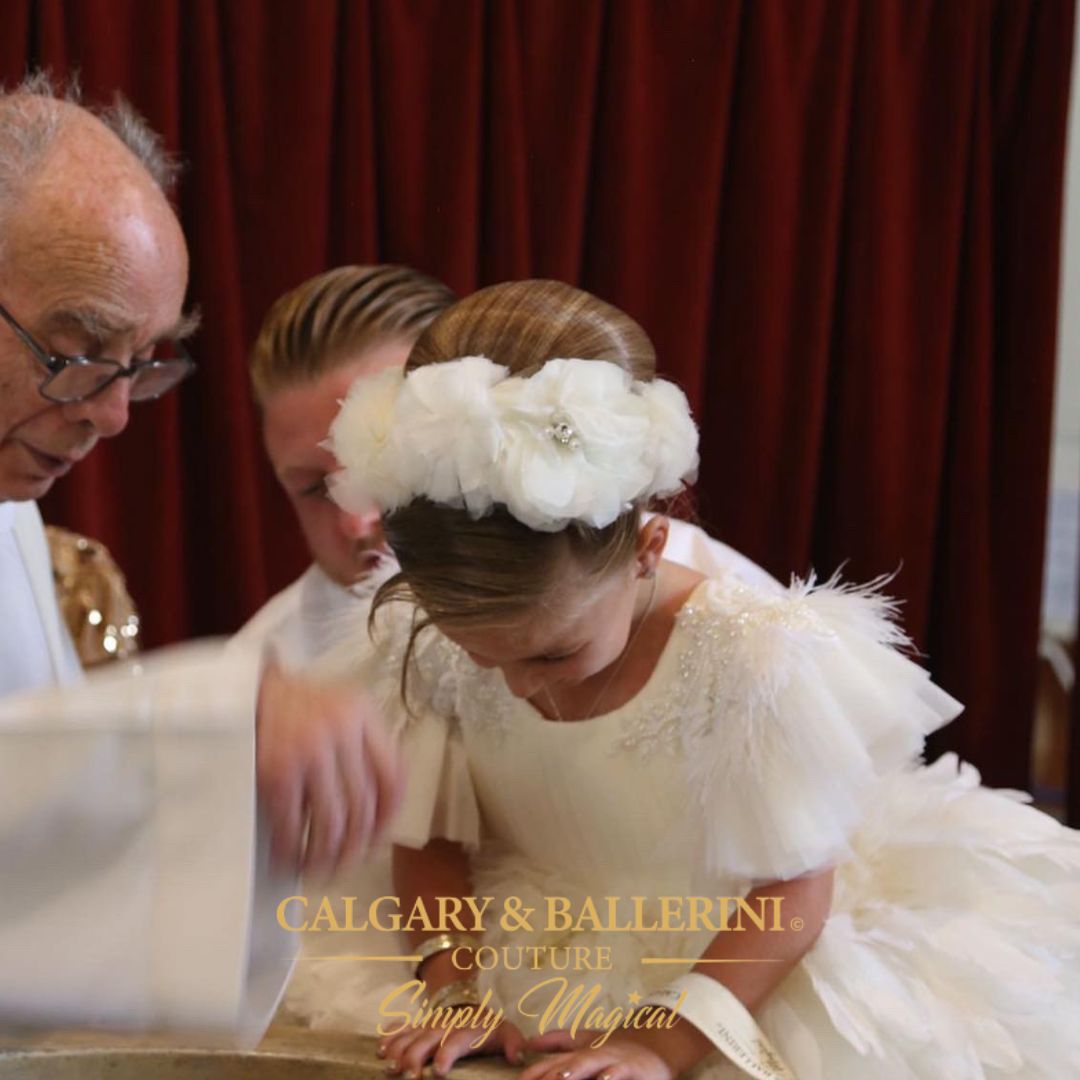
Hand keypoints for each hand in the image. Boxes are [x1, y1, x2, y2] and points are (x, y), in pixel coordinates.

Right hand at [256, 663, 403, 876]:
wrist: (242, 689)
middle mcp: (342, 729)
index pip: (393, 776)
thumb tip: (378, 813)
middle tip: (344, 867)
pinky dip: (291, 850)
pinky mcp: (276, 770)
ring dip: (326, 856)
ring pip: (332, 822)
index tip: (378, 840)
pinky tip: (288, 860)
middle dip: (354, 847)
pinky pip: (292, 824)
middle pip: (363, 806)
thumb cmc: (294, 704)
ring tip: (319, 871)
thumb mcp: (340, 708)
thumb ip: (364, 746)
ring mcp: (309, 749)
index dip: (388, 817)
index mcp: (363, 714)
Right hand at [378, 1013, 525, 1077]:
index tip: (439, 1072)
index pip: (454, 1042)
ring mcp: (428, 1026)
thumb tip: (517, 1056)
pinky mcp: (418, 1027)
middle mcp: (444, 1027)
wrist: (472, 1007)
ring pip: (409, 1036)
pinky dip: (389, 1036)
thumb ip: (513, 1043)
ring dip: (398, 1050)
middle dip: (415, 1058)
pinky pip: (401, 1027)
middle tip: (410, 1077)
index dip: (446, 1055)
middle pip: (425, 1041)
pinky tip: (379, 1048)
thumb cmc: (489, 1028)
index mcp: (466, 1031)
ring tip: (389, 1067)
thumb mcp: (506, 1032)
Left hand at [523, 1019, 711, 1079]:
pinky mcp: (632, 1068)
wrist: (656, 1043)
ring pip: (591, 1067)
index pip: (553, 1063)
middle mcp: (594, 1055)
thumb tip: (529, 1043)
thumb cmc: (616, 1048)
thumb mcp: (586, 1042)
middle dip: (551, 1075)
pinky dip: (611, 1077)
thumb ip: (557, 1041)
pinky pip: (620, 1074)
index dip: (535, 1072)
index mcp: (581, 1052)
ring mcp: (612, 1061)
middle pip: (569, 1065)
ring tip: (559, 1079)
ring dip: (575, 1073)